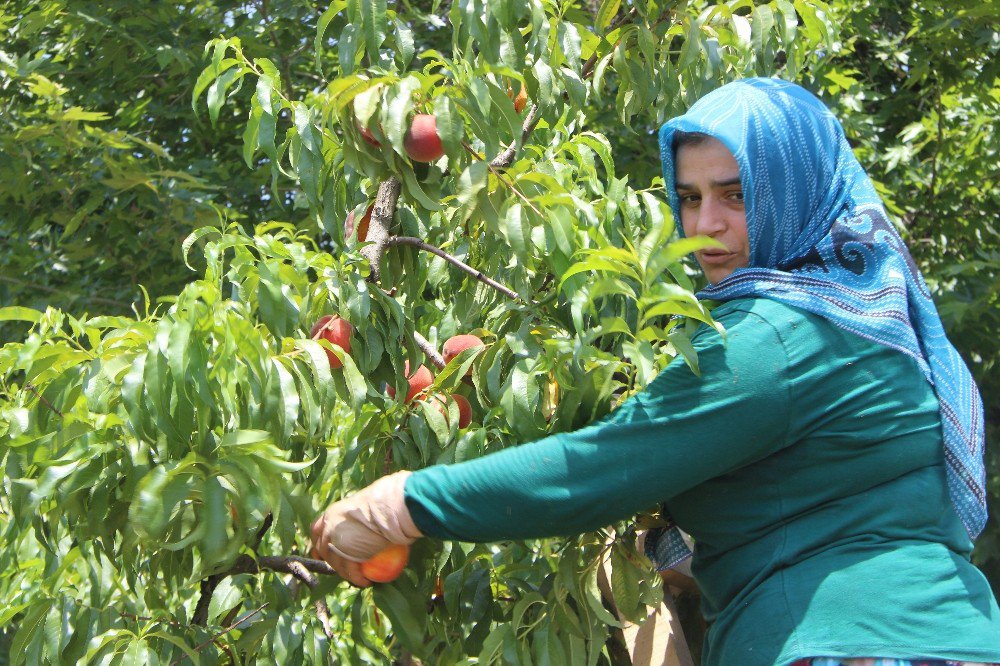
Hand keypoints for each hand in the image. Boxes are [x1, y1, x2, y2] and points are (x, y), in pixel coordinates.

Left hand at [310, 471, 421, 586]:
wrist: (386, 508)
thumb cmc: (382, 501)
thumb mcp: (362, 505)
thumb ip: (358, 515)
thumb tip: (368, 521)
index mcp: (331, 514)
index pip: (316, 530)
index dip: (317, 542)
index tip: (320, 551)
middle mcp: (328, 528)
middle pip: (322, 549)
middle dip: (329, 560)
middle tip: (341, 567)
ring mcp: (334, 542)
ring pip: (335, 564)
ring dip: (344, 573)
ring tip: (357, 578)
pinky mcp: (345, 555)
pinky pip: (350, 571)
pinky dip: (357, 578)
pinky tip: (366, 581)